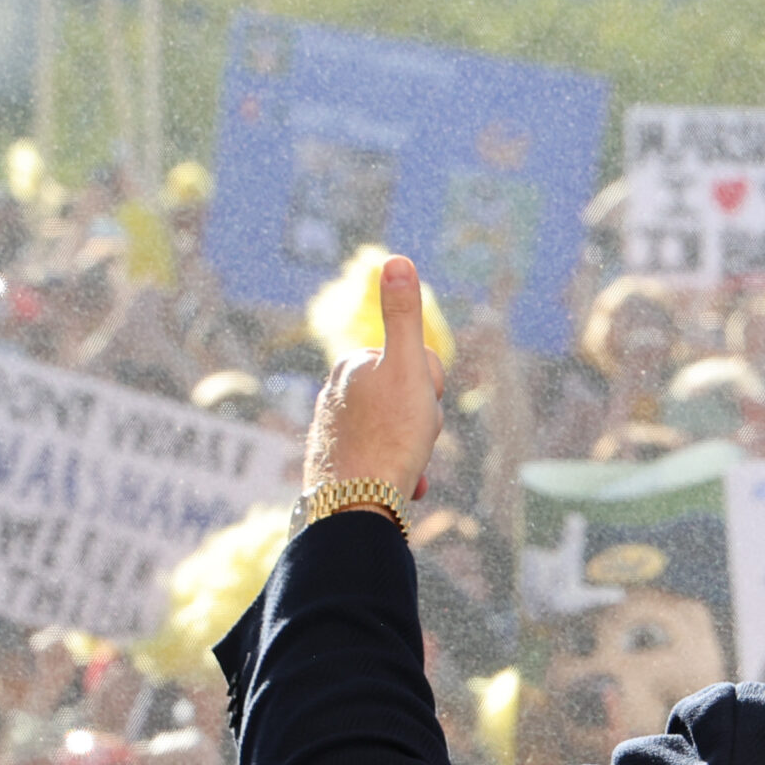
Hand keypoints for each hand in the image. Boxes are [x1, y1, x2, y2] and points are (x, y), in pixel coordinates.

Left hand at [303, 255, 445, 500]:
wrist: (356, 505)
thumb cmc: (389, 437)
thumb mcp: (408, 369)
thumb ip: (403, 315)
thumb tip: (395, 259)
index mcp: (352, 365)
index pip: (416, 362)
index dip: (431, 386)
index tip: (419, 406)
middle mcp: (337, 392)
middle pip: (407, 395)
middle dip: (422, 418)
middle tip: (415, 438)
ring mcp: (334, 428)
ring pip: (397, 428)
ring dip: (412, 447)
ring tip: (405, 465)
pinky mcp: (335, 461)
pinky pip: (381, 457)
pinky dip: (396, 468)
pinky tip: (400, 485)